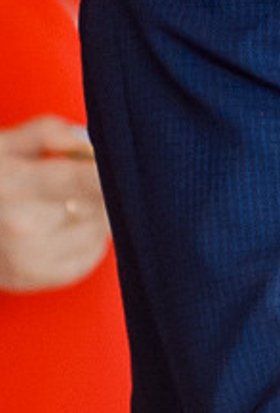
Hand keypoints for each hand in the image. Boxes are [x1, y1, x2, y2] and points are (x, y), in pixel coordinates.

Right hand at [0, 116, 109, 293]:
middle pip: (101, 206)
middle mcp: (21, 225)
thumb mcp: (0, 144)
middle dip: (104, 190)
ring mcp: (27, 258)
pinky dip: (88, 243)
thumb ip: (48, 132)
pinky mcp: (30, 280)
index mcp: (12, 184)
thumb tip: (89, 141)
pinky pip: (87, 260)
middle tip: (87, 180)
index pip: (87, 179)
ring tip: (66, 204)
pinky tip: (64, 229)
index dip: (116, 172)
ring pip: (99, 233)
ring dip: (97, 217)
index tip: (133, 165)